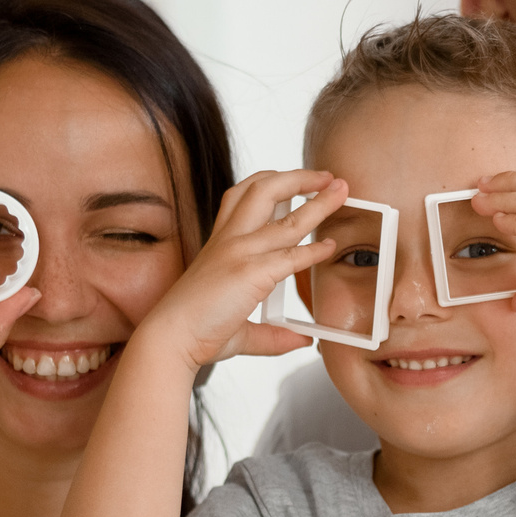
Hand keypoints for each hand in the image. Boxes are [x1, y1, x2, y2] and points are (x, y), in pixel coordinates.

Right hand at [133, 169, 347, 367]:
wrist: (172, 339)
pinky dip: (315, 250)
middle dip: (300, 177)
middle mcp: (229, 240)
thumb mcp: (241, 329)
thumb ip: (273, 334)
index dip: (272, 181)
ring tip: (343, 191)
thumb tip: (302, 340)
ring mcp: (239, 253)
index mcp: (220, 243)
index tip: (298, 180)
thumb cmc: (196, 332)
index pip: (242, 195)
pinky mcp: (250, 272)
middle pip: (264, 189)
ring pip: (287, 218)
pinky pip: (291, 255)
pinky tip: (331, 246)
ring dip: (320, 203)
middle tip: (328, 176)